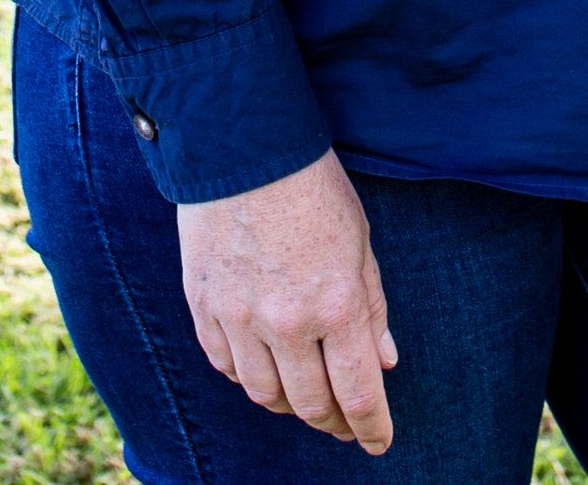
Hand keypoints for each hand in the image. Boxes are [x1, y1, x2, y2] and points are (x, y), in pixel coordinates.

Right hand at [176, 147, 398, 451]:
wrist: (242, 144)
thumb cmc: (312, 187)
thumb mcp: (359, 242)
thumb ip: (371, 307)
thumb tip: (383, 362)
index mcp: (336, 303)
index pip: (358, 393)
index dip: (372, 428)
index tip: (379, 442)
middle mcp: (286, 321)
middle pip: (311, 405)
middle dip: (334, 422)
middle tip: (345, 424)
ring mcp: (239, 318)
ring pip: (265, 395)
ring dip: (290, 404)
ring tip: (305, 396)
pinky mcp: (204, 307)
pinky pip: (226, 367)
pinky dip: (249, 376)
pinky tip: (265, 367)